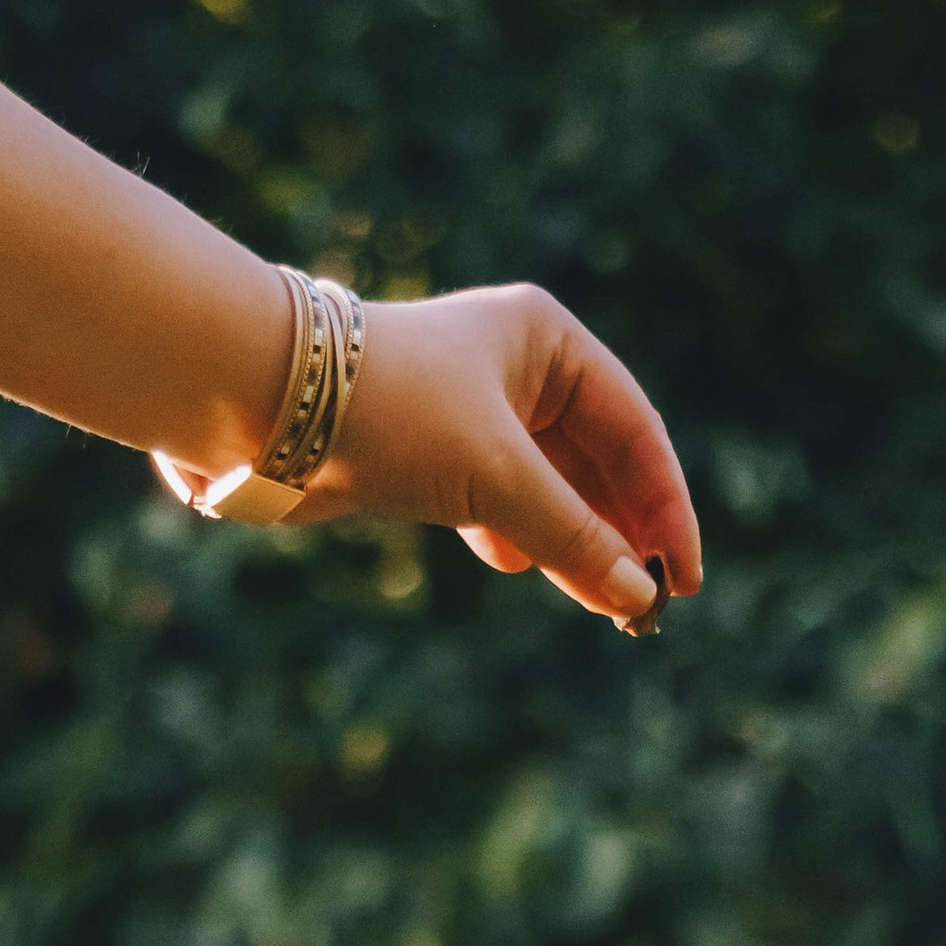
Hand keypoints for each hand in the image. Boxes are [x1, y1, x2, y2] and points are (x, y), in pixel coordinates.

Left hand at [304, 283, 699, 628]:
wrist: (265, 406)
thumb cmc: (388, 410)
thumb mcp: (497, 475)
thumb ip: (573, 537)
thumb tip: (635, 598)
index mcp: (547, 342)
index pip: (635, 431)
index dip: (664, 507)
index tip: (681, 579)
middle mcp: (516, 370)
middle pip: (597, 463)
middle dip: (619, 532)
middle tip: (642, 603)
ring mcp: (472, 414)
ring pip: (548, 489)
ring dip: (571, 543)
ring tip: (594, 598)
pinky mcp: (430, 457)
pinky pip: (498, 504)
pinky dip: (515, 538)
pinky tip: (513, 564)